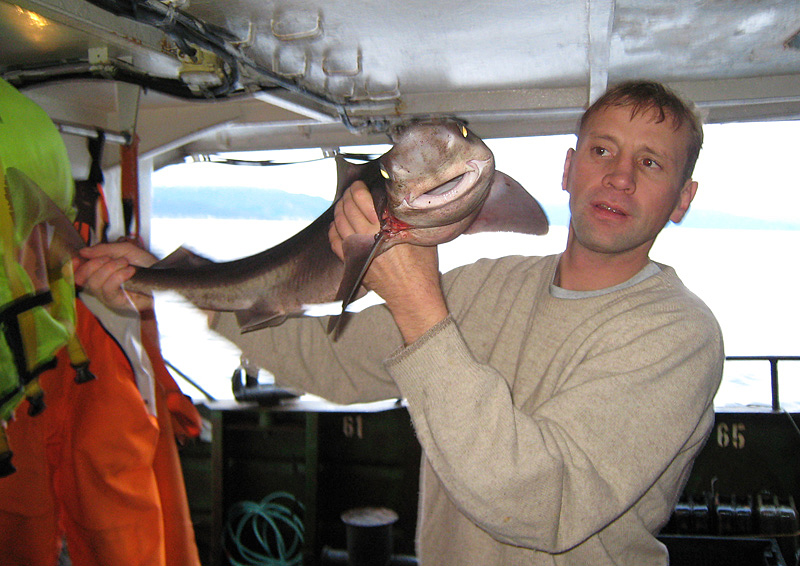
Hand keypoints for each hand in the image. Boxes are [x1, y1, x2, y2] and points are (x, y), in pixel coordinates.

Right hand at [73, 241, 157, 310]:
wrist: (164, 277)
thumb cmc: (146, 265)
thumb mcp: (125, 250)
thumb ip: (104, 249)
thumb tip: (83, 252)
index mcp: (99, 272)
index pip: (77, 273)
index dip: (73, 267)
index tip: (77, 258)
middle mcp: (100, 285)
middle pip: (82, 278)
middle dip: (95, 264)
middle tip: (112, 258)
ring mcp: (108, 296)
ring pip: (95, 283)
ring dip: (110, 268)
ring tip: (126, 264)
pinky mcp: (118, 303)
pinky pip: (108, 289)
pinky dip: (118, 276)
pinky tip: (129, 271)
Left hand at [329, 182, 448, 343]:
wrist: (413, 294)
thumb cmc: (422, 266)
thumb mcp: (419, 235)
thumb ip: (406, 217)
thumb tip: (396, 200)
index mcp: (385, 226)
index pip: (362, 199)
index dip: (358, 189)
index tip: (359, 184)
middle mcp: (368, 236)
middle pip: (348, 209)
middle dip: (347, 196)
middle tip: (350, 191)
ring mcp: (358, 250)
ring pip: (339, 224)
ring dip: (338, 211)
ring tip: (342, 204)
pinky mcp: (353, 263)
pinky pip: (335, 243)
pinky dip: (333, 231)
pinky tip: (335, 226)